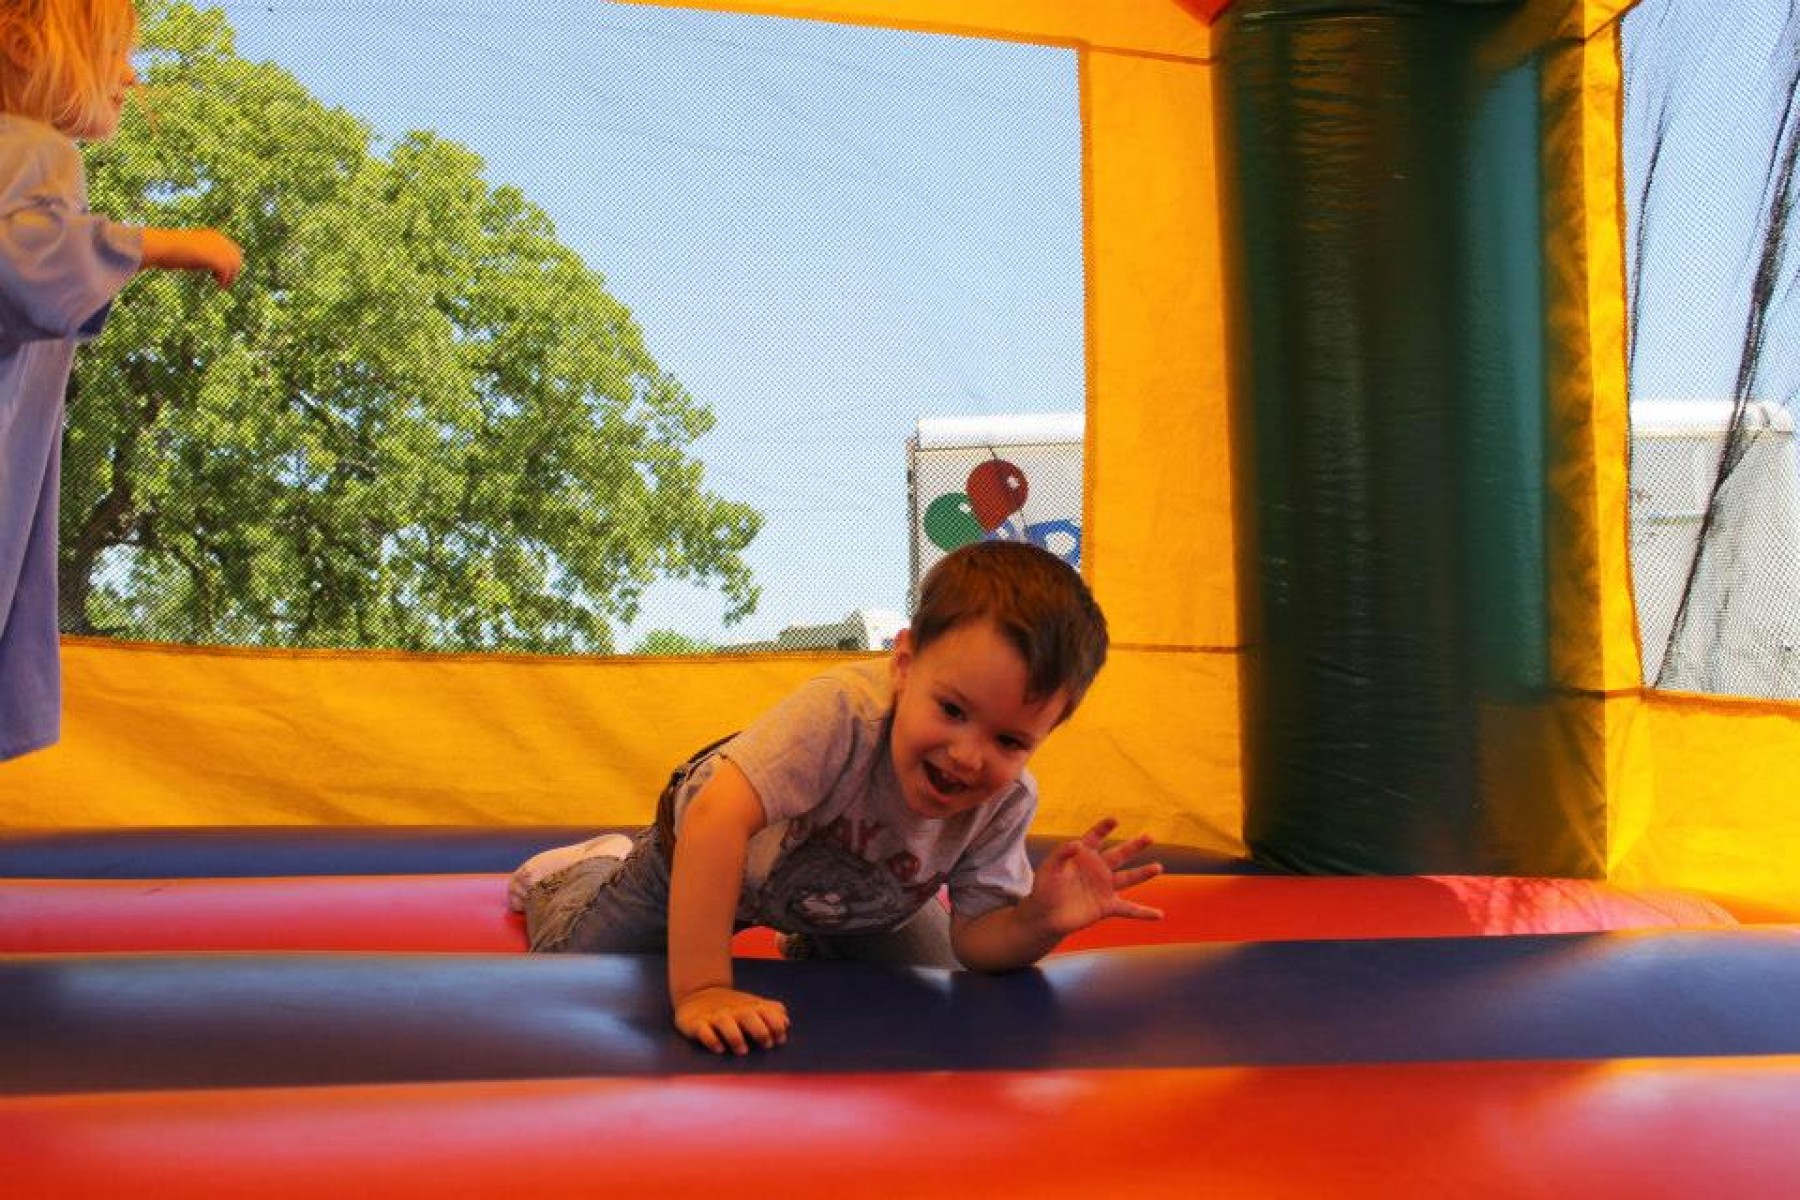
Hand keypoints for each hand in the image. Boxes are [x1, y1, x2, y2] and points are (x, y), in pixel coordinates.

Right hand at [139, 227, 242, 287]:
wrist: (163, 245)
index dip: (232, 262)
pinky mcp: (215, 259)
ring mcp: (217, 249)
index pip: (233, 249)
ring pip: (233, 266)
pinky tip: (219, 286)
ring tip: (223, 286)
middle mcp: (218, 241)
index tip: (227, 273)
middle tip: (225, 283)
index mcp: (213, 236)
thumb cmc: (170, 249)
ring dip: (230, 277)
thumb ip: (199, 256)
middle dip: (234, 271)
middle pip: (237, 257)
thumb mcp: (188, 251)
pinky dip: (224, 280)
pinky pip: (226, 272)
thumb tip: (204, 263)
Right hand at [673, 985, 789, 1054]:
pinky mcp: (696, 1023)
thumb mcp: (752, 1005)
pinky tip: (719, 1048)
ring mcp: (714, 1016)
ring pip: (725, 1023)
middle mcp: (733, 1010)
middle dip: (760, 1030)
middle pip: (748, 1016)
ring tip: (742, 1051)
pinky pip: (702, 1030)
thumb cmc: (732, 1006)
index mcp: (749, 1006)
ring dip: (735, 1036)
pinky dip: (711, 1039)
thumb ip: (771, 1012)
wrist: (698, 993)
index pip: (766, 1012)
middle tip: (766, 1045)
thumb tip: (786, 1022)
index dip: (776, 1024)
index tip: (780, 1039)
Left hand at [1027, 818, 1162, 935]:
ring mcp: (1104, 887)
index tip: (1114, 820)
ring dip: (1144, 873)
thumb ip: (1061, 855)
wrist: (1046, 916)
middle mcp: (1097, 869)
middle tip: (1150, 836)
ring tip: (1158, 867)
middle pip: (1120, 854)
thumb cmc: (1045, 889)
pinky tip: (1159, 915)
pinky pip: (1129, 909)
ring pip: (1128, 878)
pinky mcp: (1107, 906)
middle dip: (1134, 846)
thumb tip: (1076, 844)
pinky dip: (1144, 913)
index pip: (1095, 838)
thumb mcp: (1049, 869)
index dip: (1103, 828)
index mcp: (1083, 856)